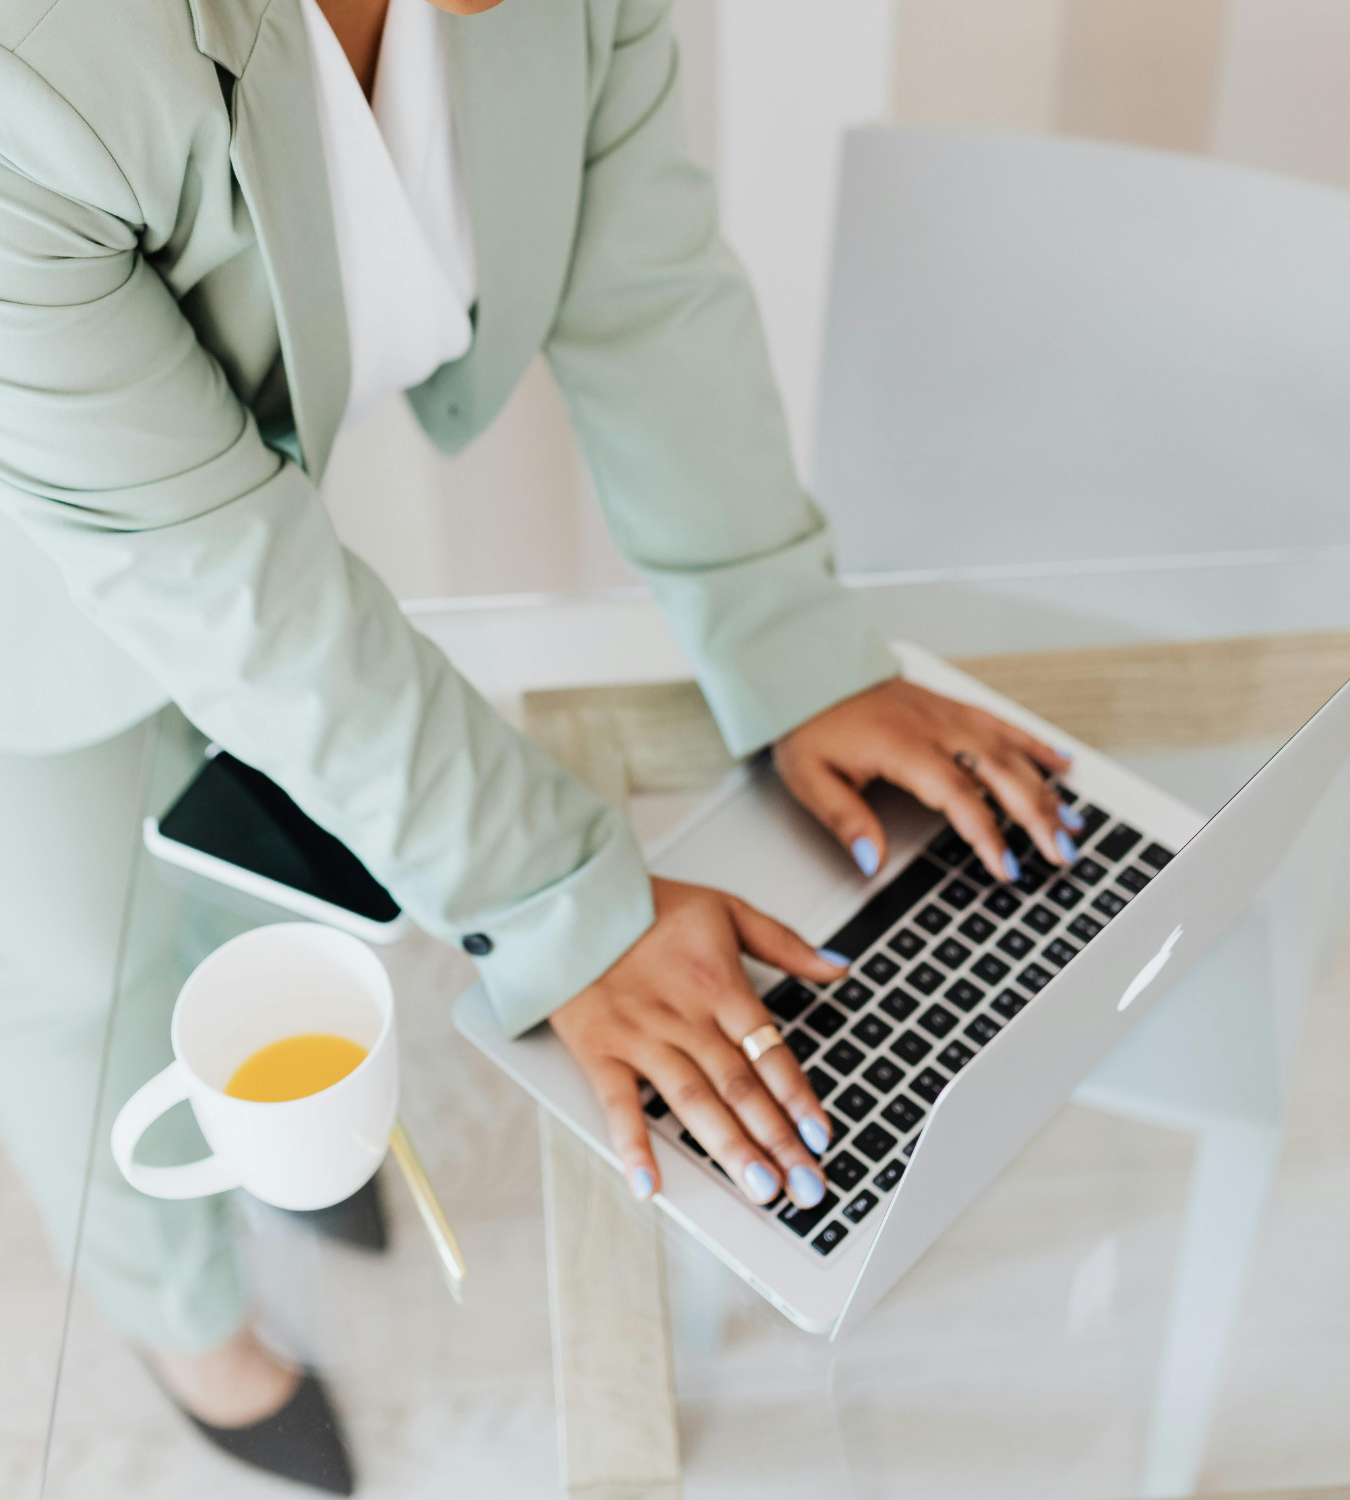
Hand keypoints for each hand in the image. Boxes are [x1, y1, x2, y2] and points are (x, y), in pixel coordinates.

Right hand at [549, 877, 844, 1205]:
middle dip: (778, 1141)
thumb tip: (836, 967)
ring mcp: (642, 1039)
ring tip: (760, 1189)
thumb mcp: (726, 909)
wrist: (572, 900)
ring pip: (693, 1101)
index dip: (798, 1096)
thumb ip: (784, 942)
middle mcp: (685, 1018)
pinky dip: (633, 1145)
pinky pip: (618, 1105)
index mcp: (719, 986)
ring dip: (729, 1148)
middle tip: (806, 1186)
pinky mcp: (601, 1051)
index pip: (769, 1051)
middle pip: (740, 1087)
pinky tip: (651, 1185)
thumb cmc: (649, 906)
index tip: (822, 1136)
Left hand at [774, 678, 1081, 883]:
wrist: (811, 670)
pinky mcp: (953, 707)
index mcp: (903, 747)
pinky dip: (1037, 745)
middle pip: (1001, 773)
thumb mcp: (811, 778)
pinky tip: (1062, 764)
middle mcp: (935, 728)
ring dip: (1046, 789)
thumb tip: (872, 861)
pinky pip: (1005, 725)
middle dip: (1037, 817)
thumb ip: (846, 821)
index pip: (959, 794)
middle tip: (1060, 854)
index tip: (1005, 865)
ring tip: (1073, 824)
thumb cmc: (810, 724)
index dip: (987, 832)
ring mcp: (949, 715)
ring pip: (1012, 752)